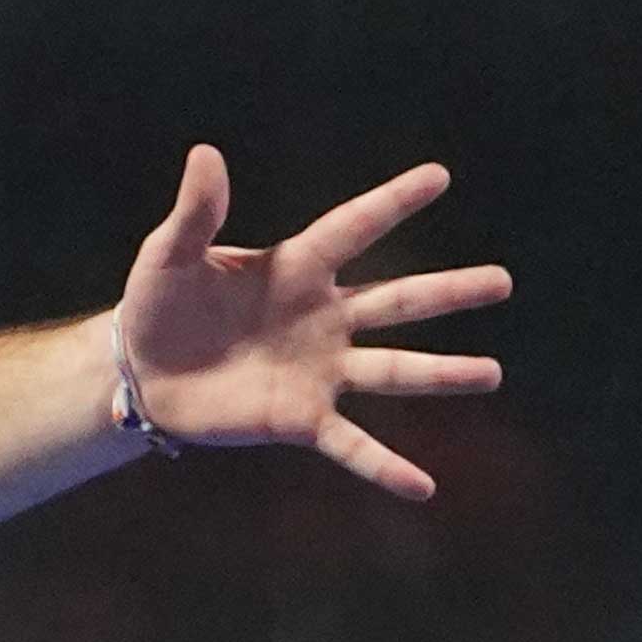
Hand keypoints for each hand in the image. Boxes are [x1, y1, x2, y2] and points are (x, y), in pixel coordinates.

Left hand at [113, 147, 509, 500]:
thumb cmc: (154, 306)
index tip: (439, 177)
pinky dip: (385, 467)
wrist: (137, 374)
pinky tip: (423, 488)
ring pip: (393, 371)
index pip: (354, 227)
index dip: (393, 202)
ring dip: (443, 374)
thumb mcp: (169, 256)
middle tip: (503, 282)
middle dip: (450, 292)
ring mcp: (317, 371)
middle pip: (398, 301)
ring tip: (492, 373)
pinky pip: (351, 445)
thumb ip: (195, 212)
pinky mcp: (298, 419)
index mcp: (295, 268)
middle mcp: (321, 318)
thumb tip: (205, 153)